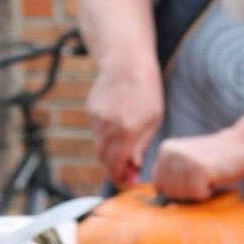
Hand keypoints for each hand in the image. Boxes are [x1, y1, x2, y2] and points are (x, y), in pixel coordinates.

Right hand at [87, 61, 162, 184]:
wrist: (126, 60)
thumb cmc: (146, 87)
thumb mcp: (153, 119)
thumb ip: (141, 145)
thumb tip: (134, 166)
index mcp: (126, 131)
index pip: (116, 165)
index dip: (120, 178)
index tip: (127, 183)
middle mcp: (107, 127)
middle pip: (103, 159)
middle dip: (113, 168)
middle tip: (127, 171)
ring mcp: (96, 119)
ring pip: (98, 146)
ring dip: (110, 152)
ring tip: (126, 147)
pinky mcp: (90, 110)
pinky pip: (97, 131)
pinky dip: (106, 135)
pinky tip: (119, 124)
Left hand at [152, 129, 243, 201]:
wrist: (243, 146)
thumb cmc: (215, 161)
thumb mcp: (186, 164)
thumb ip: (171, 177)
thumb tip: (160, 205)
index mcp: (165, 149)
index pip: (158, 185)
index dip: (177, 189)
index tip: (193, 178)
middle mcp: (171, 152)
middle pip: (170, 193)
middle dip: (188, 193)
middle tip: (204, 177)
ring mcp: (184, 159)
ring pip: (183, 196)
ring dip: (199, 193)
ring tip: (209, 176)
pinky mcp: (199, 168)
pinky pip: (198, 195)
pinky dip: (208, 193)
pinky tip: (215, 178)